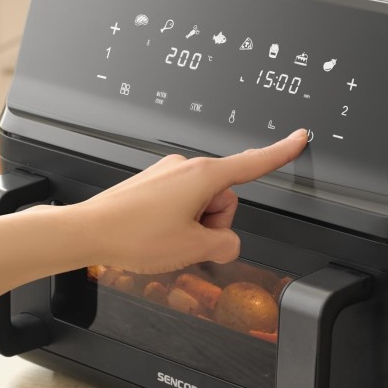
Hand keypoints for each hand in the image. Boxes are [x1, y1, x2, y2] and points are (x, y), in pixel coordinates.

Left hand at [75, 129, 308, 273]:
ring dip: (194, 226)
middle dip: (214, 223)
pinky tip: (156, 235)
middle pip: (224, 198)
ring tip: (168, 239)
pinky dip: (177, 222)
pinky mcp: (152, 184)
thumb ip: (225, 245)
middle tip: (189, 240)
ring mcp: (167, 175)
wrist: (89, 232)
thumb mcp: (194, 248)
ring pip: (201, 204)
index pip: (253, 163)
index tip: (299, 138)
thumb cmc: (133, 235)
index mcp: (203, 176)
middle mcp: (185, 168)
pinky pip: (180, 203)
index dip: (281, 153)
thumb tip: (226, 243)